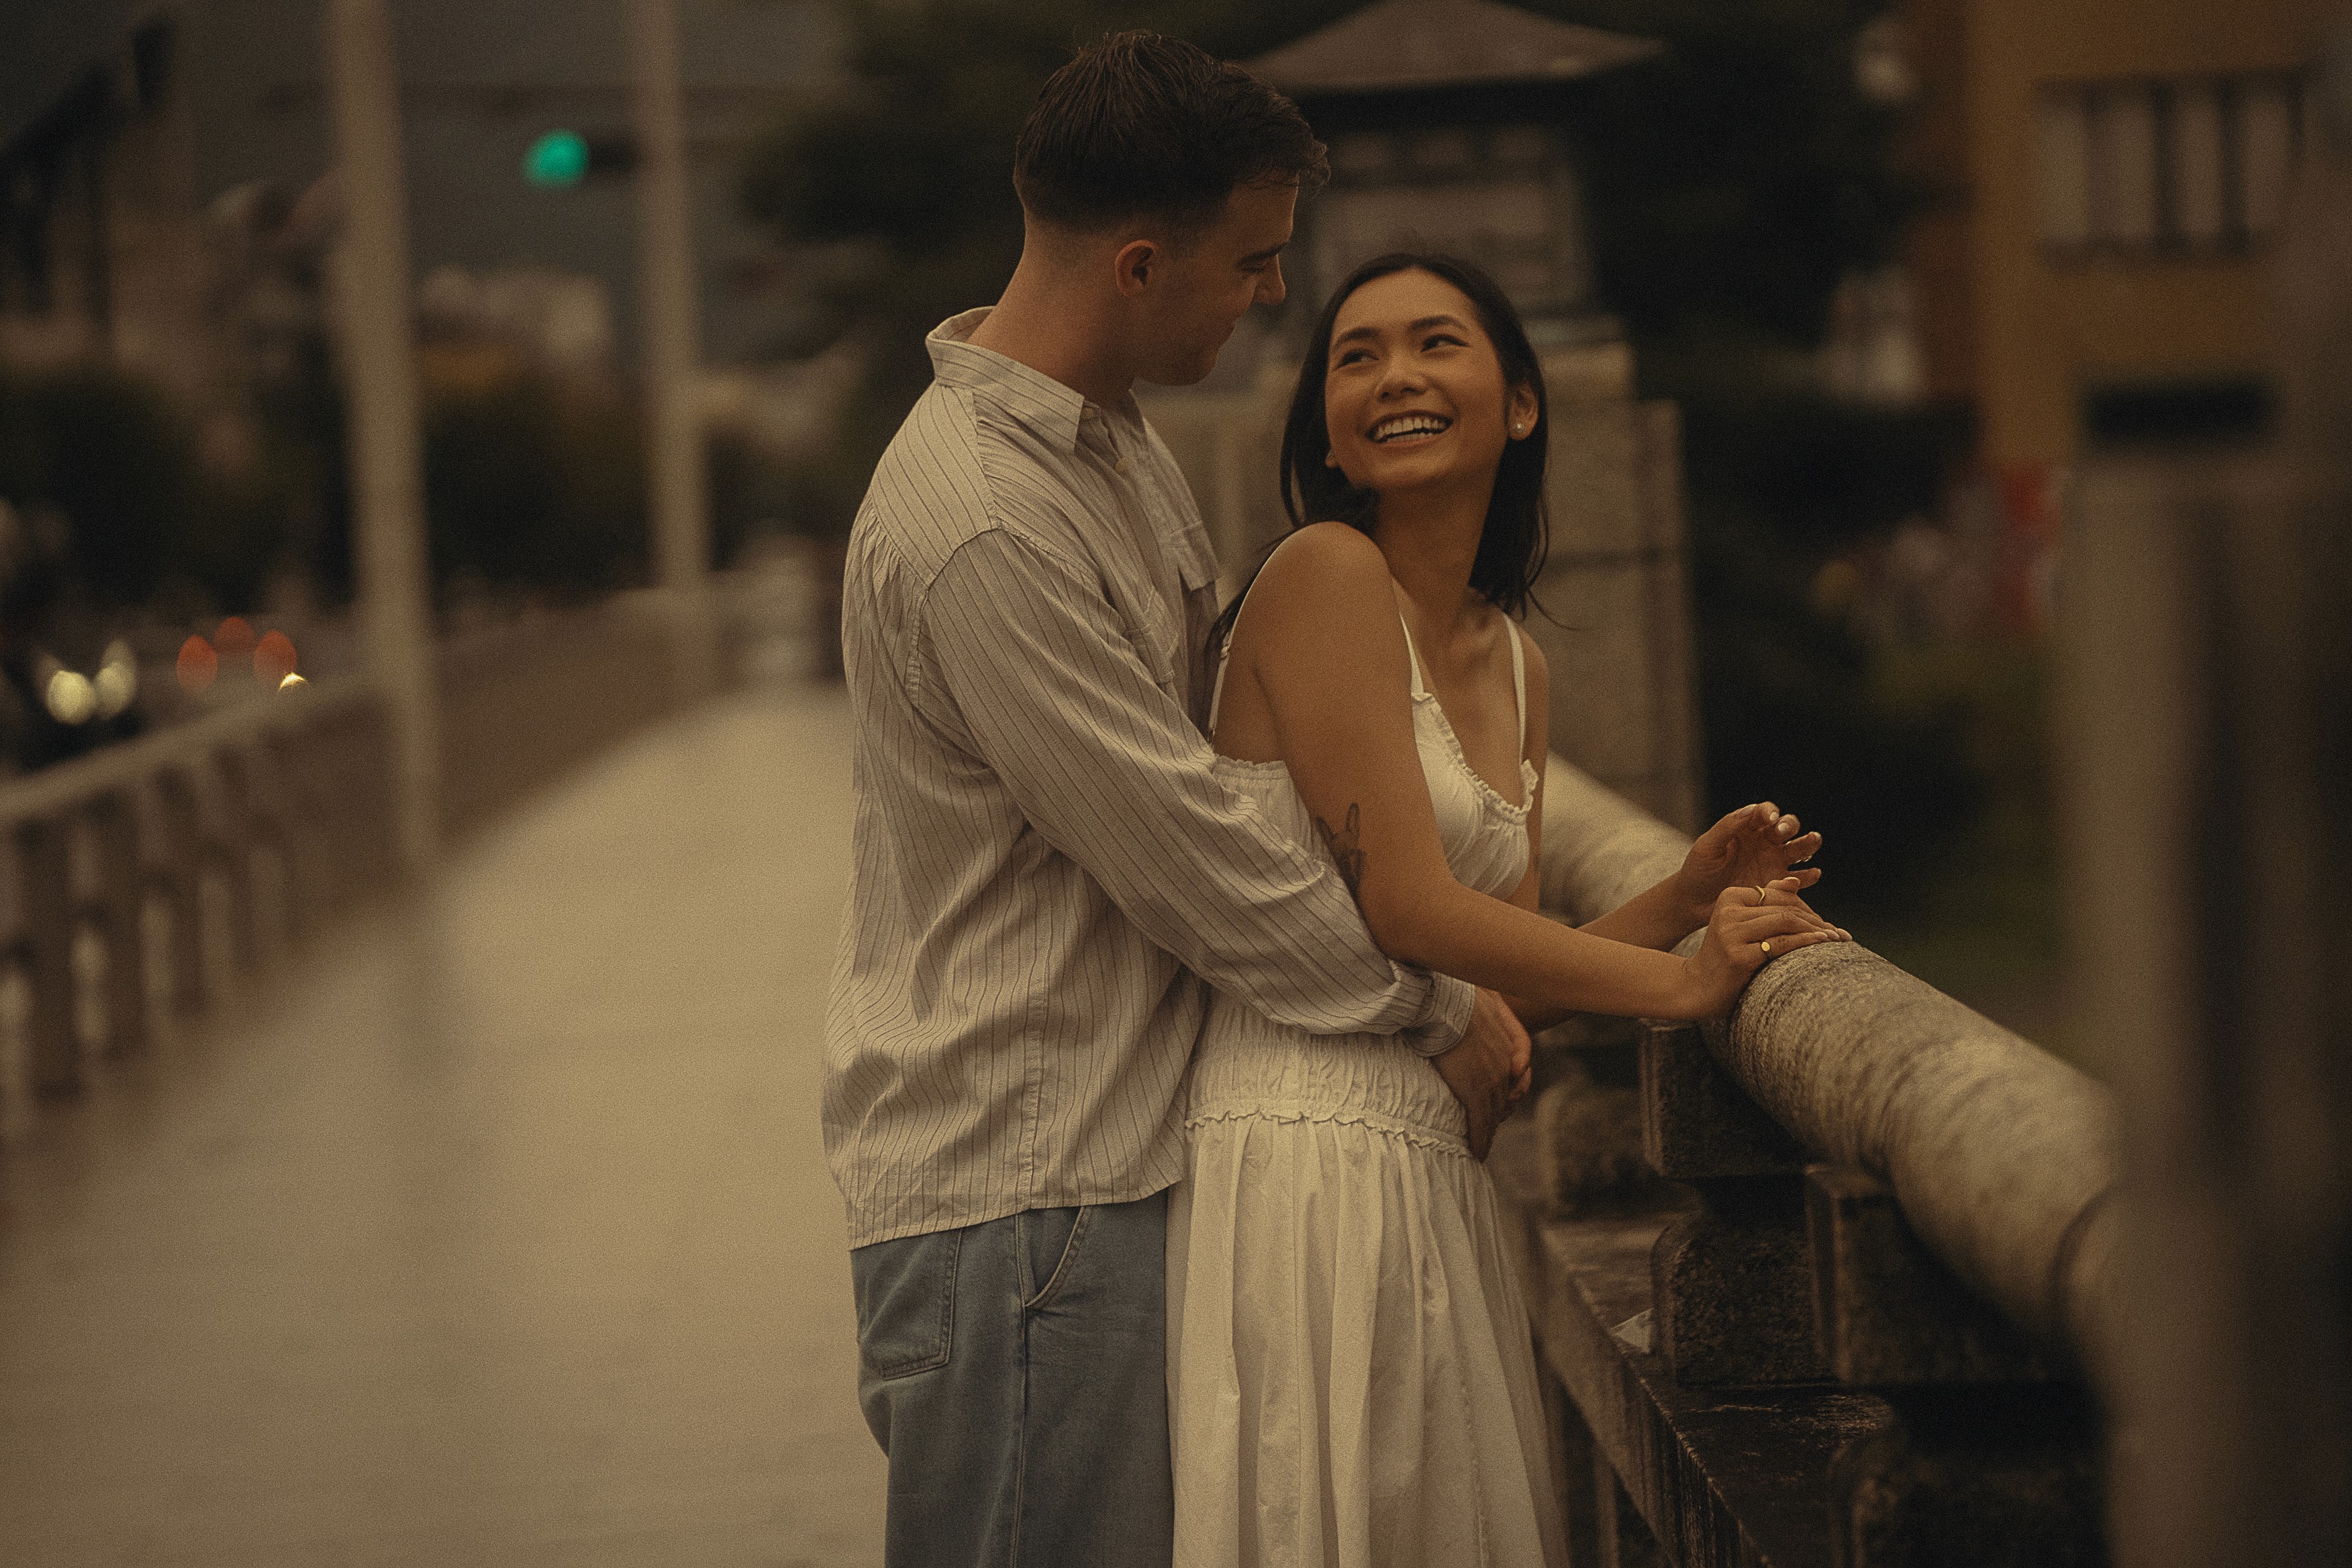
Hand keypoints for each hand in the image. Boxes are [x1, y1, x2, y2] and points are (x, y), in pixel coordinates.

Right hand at [1432, 988, 1530, 1160]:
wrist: (1445, 1004)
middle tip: (1488, 1129)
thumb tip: (1477, 1005)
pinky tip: (1477, 1153)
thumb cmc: (1456, 995)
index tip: (1498, 1103)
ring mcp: (1491, 1081)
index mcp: (1506, 1045)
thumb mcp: (1483, 997)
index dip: (1504, 1093)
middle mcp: (1504, 1066)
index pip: (1511, 1077)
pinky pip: (1480, 1124)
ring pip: (1494, 1115)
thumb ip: (1488, 1006)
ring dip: (1488, 1132)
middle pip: (1504, 1099)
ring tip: (1481, 1146)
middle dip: (1497, 1115)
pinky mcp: (1475, 1093)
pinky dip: (1480, 1141)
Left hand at [1676, 802, 1824, 921]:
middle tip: (1781, 832)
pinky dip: (1809, 875)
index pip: (1765, 812)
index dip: (1769, 811)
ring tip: (1813, 840)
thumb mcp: (1707, 847)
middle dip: (1789, 825)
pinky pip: (1799, 879)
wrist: (1695, 902)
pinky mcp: (1778, 885)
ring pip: (1799, 848)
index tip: (1768, 818)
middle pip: (1787, 826)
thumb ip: (1727, 827)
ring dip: (1809, 843)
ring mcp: (1773, 863)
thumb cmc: (1698, 870)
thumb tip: (1751, 809)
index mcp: (1747, 829)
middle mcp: (1764, 843)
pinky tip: (1813, 873)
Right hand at [1679, 877, 1850, 1017]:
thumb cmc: (1726, 956)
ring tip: (1835, 940)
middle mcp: (1728, 910)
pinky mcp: (1738, 955)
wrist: (1697, 987)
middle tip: (1838, 934)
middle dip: (1817, 921)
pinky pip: (1781, 944)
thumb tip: (1794, 881)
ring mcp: (1731, 932)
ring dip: (1817, 931)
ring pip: (1786, 922)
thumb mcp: (1741, 924)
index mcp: (1729, 896)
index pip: (1779, 895)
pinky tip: (1822, 943)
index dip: (1808, 908)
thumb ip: (1765, 903)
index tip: (1827, 924)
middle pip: (1785, 908)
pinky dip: (1806, 942)